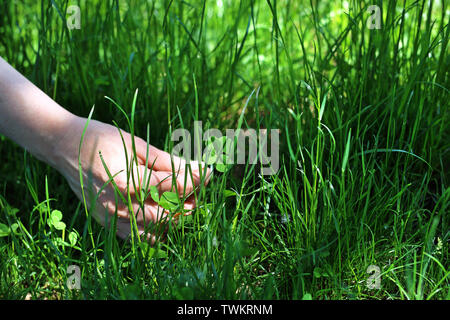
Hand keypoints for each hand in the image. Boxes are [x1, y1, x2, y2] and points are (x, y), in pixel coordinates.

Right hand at [52, 116, 210, 240]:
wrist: (64, 146)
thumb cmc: (102, 139)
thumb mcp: (136, 143)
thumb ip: (167, 160)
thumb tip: (195, 167)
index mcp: (126, 182)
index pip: (172, 186)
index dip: (195, 178)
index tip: (208, 170)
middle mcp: (118, 206)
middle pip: (169, 212)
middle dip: (189, 198)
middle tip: (197, 184)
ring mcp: (111, 219)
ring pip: (157, 230)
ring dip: (175, 216)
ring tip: (182, 199)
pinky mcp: (106, 224)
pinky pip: (139, 237)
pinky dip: (156, 229)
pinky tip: (163, 213)